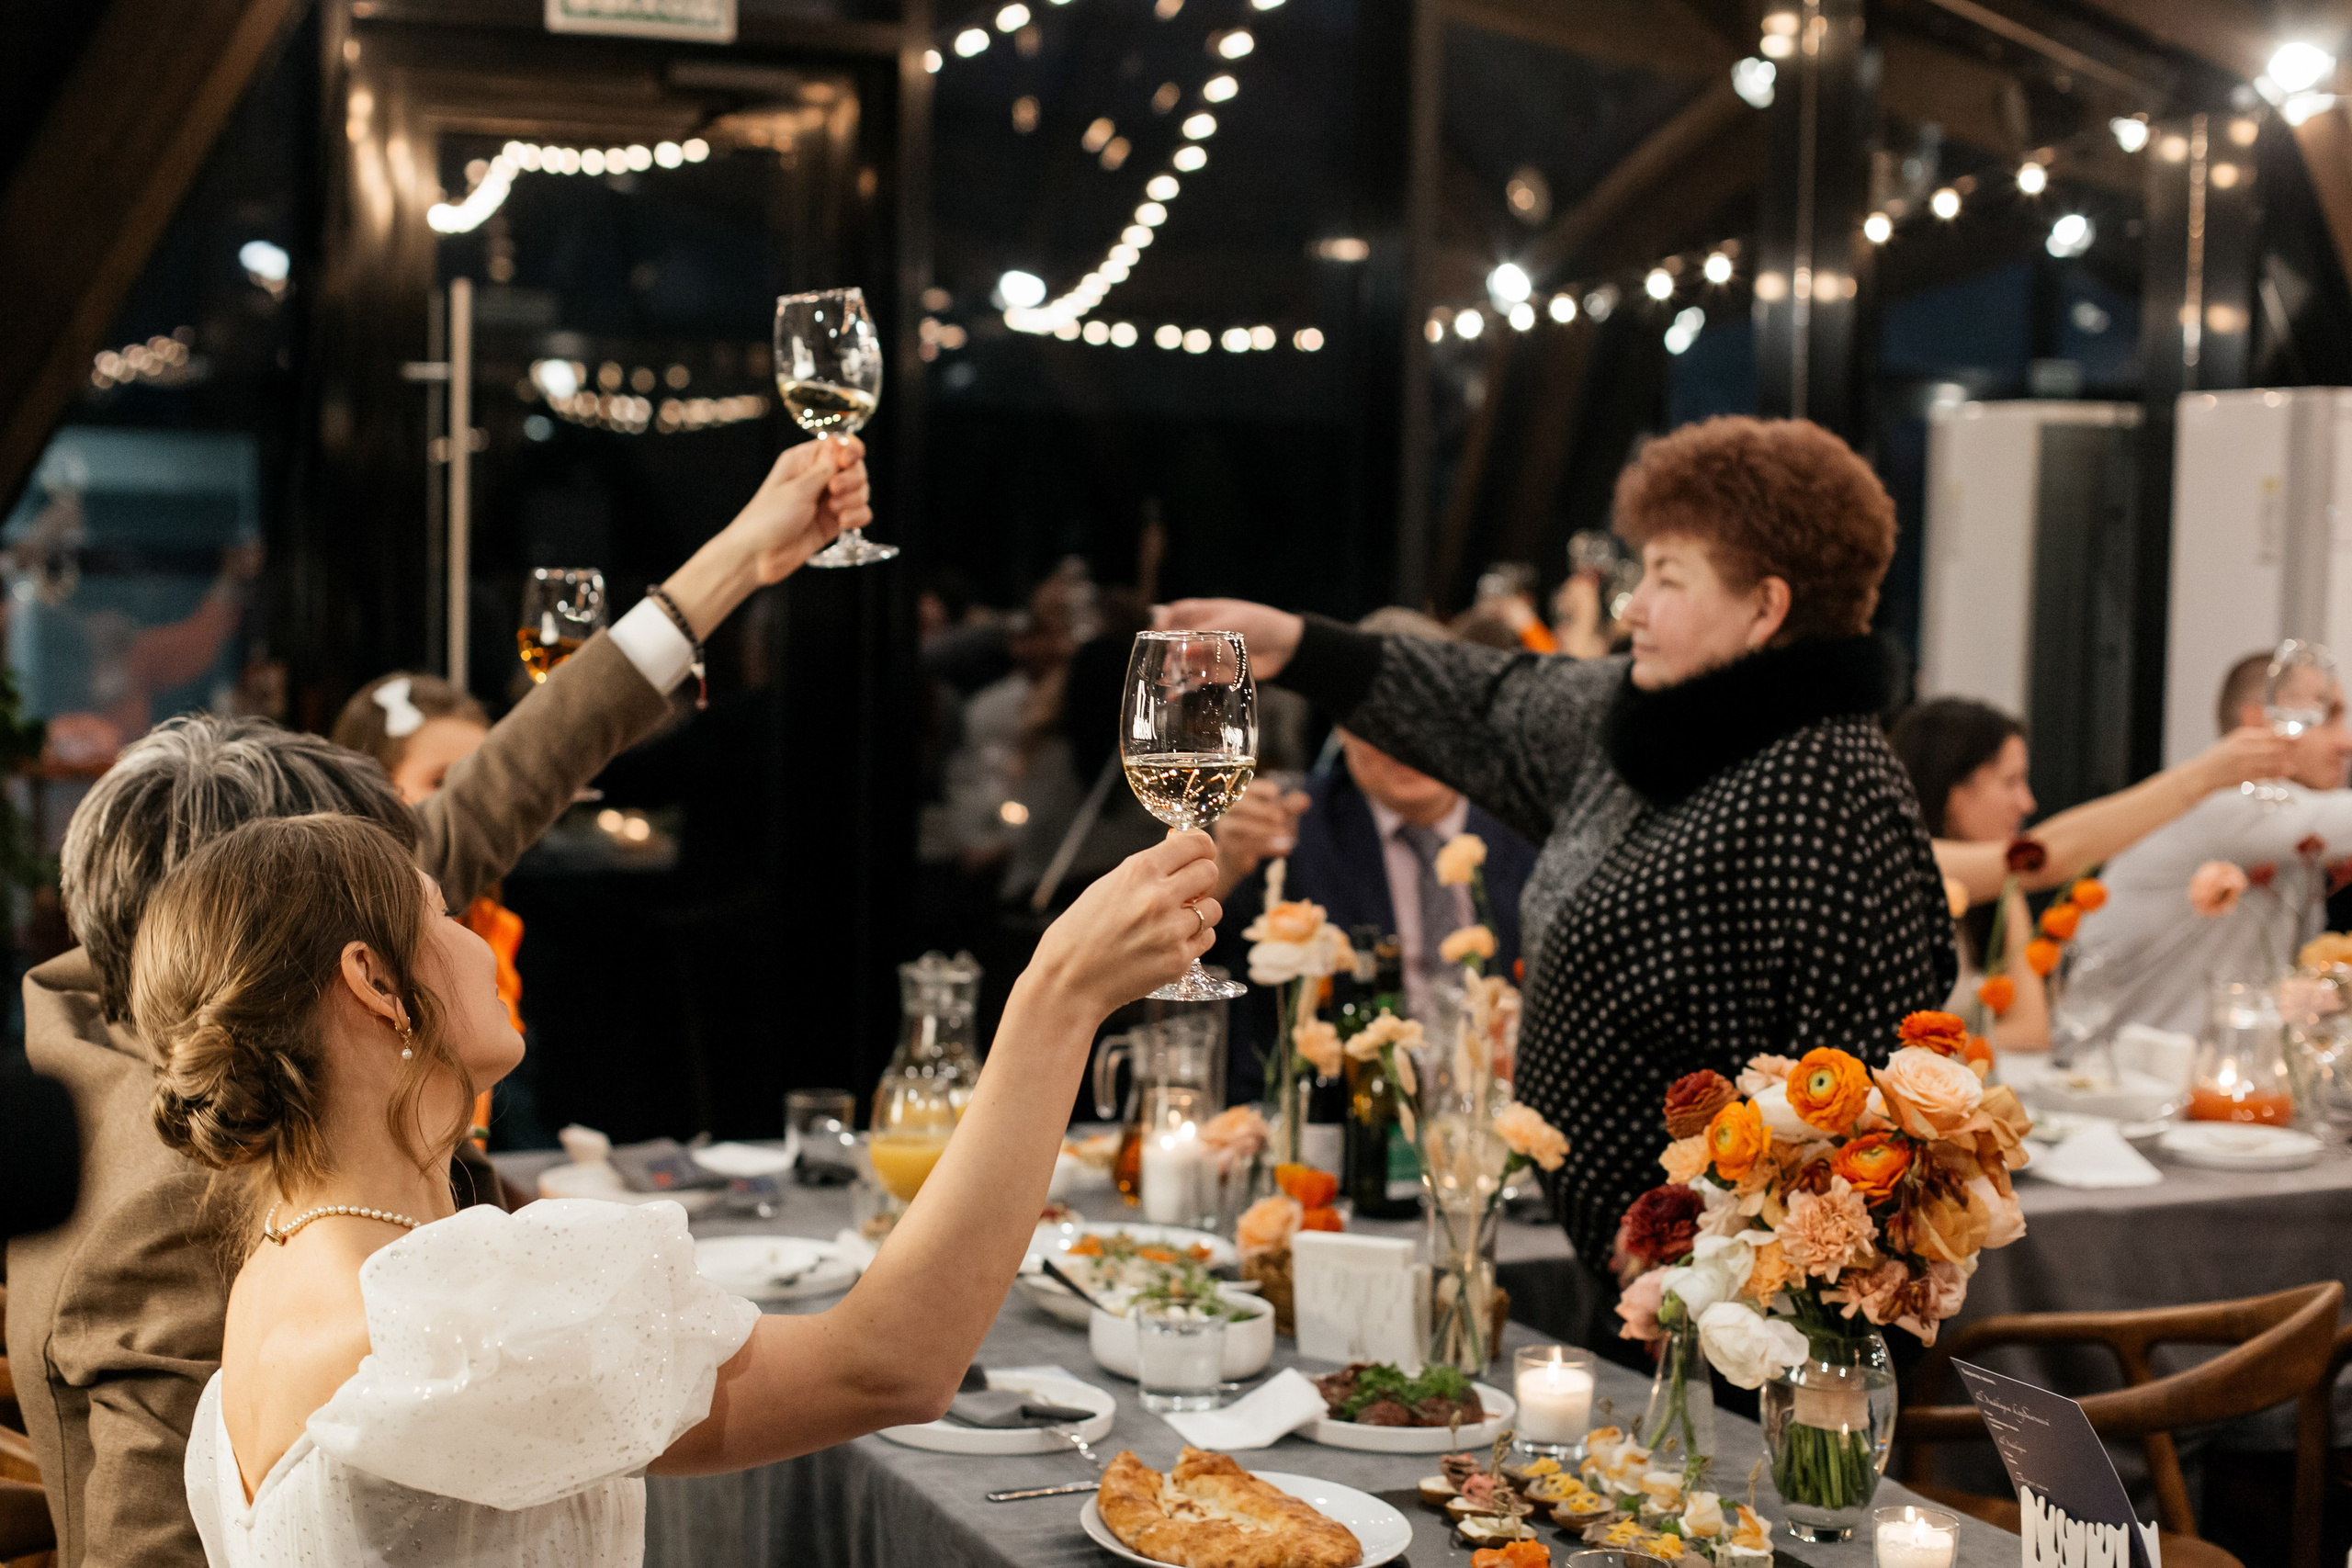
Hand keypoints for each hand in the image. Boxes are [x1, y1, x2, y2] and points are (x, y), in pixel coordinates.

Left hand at [731, 437, 872, 586]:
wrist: (757, 557)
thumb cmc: (768, 519)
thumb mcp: (797, 490)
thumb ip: (824, 469)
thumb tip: (840, 446)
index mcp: (803, 461)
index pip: (838, 445)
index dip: (850, 451)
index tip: (847, 463)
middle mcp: (818, 478)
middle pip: (854, 467)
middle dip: (853, 479)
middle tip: (834, 490)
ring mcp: (827, 501)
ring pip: (860, 491)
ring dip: (854, 500)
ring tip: (834, 511)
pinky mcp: (834, 523)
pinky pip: (859, 513)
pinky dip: (857, 517)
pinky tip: (843, 524)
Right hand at [1025, 832, 1220, 1019]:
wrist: (1069, 980)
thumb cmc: (1082, 931)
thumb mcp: (1109, 885)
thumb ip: (1148, 869)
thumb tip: (1182, 849)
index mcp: (1139, 870)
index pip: (1197, 843)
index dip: (1202, 848)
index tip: (1200, 854)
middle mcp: (1159, 897)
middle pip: (1210, 872)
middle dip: (1202, 879)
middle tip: (1188, 889)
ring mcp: (1171, 930)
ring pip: (1214, 908)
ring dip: (1200, 912)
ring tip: (1175, 920)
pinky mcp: (1178, 960)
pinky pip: (1207, 938)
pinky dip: (1195, 938)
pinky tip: (1171, 942)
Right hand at [1154, 599, 1303, 678]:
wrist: (1285, 646)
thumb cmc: (1259, 623)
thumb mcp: (1232, 624)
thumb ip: (1207, 637)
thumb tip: (1181, 651)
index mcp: (1201, 613)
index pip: (1172, 616)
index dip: (1161, 626)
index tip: (1154, 638)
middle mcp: (1199, 633)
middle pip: (1173, 643)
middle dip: (1166, 655)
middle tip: (1166, 668)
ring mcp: (1206, 653)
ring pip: (1182, 662)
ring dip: (1173, 672)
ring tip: (1167, 684)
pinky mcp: (1215, 671)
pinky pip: (1196, 678)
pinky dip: (1186, 685)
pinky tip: (1176, 694)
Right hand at [1212, 780, 1309, 895]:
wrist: (1236, 858)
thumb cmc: (1257, 828)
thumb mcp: (1275, 815)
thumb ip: (1288, 807)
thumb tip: (1306, 800)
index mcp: (1239, 797)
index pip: (1245, 788)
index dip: (1259, 788)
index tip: (1275, 792)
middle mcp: (1227, 811)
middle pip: (1239, 806)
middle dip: (1262, 810)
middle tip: (1281, 817)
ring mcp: (1225, 830)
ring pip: (1242, 827)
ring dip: (1265, 831)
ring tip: (1286, 835)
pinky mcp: (1228, 848)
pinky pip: (1245, 846)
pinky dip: (1266, 847)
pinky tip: (1284, 849)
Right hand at [2200, 725, 2292, 791]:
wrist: (2202, 774)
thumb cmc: (2219, 756)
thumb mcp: (2233, 741)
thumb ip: (2254, 737)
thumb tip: (2278, 733)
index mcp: (2241, 737)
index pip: (2270, 733)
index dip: (2286, 734)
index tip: (2298, 734)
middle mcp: (2243, 749)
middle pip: (2274, 746)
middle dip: (2290, 745)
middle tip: (2301, 744)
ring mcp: (2244, 764)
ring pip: (2272, 761)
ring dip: (2286, 759)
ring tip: (2296, 758)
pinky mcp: (2245, 777)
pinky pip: (2267, 774)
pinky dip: (2279, 772)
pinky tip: (2288, 770)